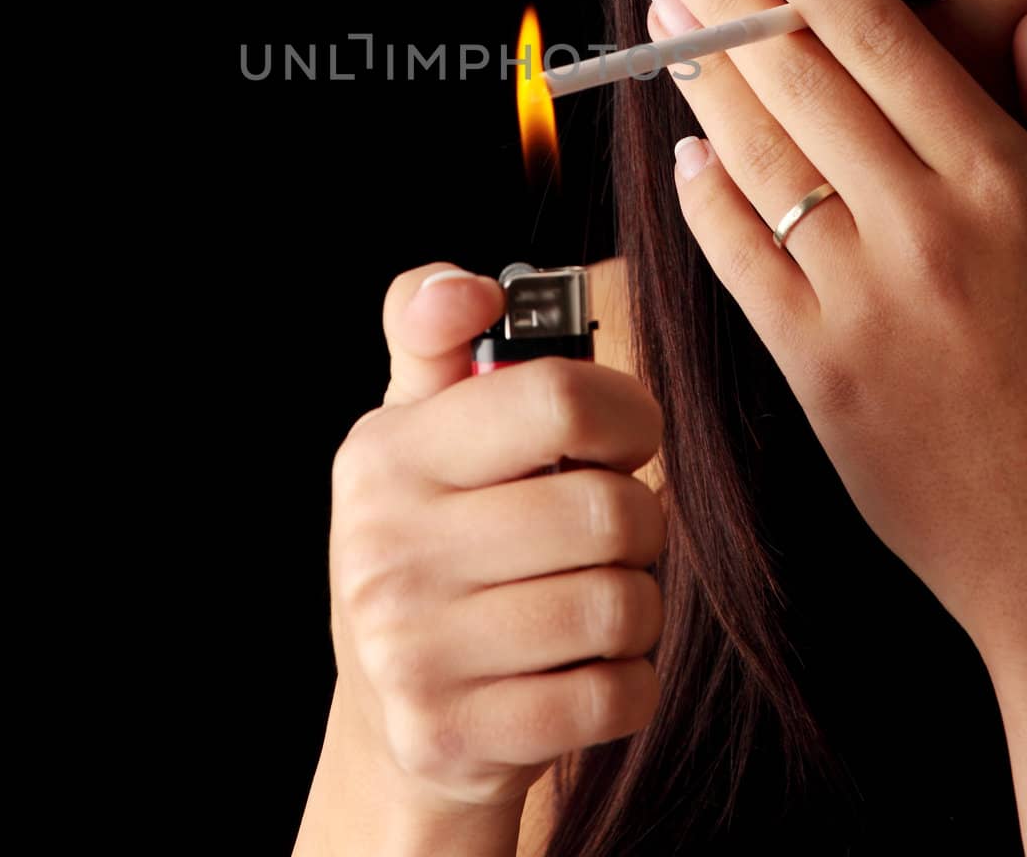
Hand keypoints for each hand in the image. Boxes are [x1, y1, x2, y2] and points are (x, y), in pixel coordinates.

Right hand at [328, 263, 665, 817]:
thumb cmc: (434, 540)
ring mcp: (412, 650)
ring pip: (621, 605)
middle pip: (608, 509)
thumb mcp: (417, 429)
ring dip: (639, 603)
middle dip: (641, 518)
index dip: (625, 409)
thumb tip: (468, 291)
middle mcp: (384, 547)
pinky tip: (588, 666)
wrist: (397, 720)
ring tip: (598, 595)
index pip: (554, 398)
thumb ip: (435, 334)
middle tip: (615, 527)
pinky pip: (614, 696)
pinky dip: (629, 681)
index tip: (626, 430)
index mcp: (385, 453)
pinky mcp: (455, 736)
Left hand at [643, 0, 1026, 656]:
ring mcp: (857, 300)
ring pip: (756, 155)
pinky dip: (703, 201)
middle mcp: (923, 230)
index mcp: (1010, 188)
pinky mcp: (813, 368)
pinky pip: (737, 261)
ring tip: (658, 15)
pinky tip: (681, 153)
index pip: (879, 38)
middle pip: (799, 77)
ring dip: (697, 74)